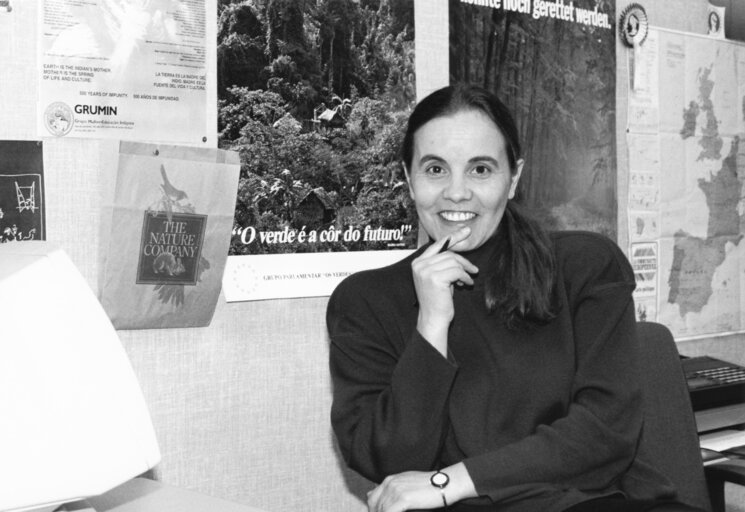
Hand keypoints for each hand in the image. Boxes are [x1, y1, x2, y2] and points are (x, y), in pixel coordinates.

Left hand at [367, 464, 476, 511]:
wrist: (444, 484)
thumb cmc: (428, 486)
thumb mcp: (406, 484)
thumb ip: (390, 489)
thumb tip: (371, 494)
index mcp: (389, 480)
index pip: (372, 499)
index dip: (375, 510)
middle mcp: (390, 483)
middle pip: (375, 506)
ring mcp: (396, 490)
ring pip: (382, 510)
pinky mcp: (403, 498)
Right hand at [411, 227, 477, 355]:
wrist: (433, 318)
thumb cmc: (438, 299)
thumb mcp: (440, 277)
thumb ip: (444, 263)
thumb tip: (457, 251)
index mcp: (418, 263)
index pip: (437, 245)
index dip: (453, 237)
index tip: (465, 231)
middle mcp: (419, 265)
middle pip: (448, 253)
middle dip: (463, 261)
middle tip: (473, 270)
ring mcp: (425, 271)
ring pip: (454, 262)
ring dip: (465, 271)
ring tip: (466, 280)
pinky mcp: (435, 278)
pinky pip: (457, 271)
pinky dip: (465, 277)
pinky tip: (467, 284)